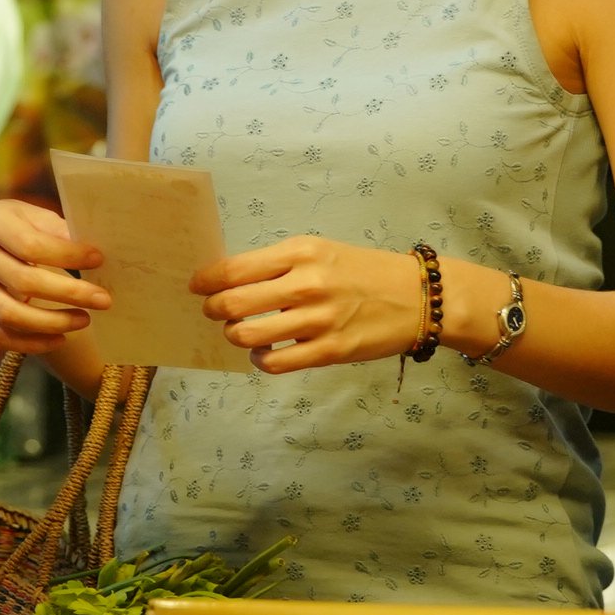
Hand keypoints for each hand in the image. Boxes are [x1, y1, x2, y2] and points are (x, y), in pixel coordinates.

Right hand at [0, 199, 107, 353]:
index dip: (67, 255)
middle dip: (69, 293)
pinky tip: (61, 338)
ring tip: (85, 319)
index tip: (98, 260)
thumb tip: (93, 256)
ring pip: (10, 315)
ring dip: (52, 323)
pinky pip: (0, 336)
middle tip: (103, 299)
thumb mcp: (36, 216)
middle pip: (22, 282)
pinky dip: (32, 343)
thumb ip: (59, 231)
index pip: (30, 245)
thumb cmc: (20, 225)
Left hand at [190, 236, 427, 372]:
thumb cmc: (362, 271)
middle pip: (233, 303)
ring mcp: (318, 320)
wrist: (416, 296)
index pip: (234, 268)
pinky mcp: (330, 351)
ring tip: (242, 333)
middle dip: (214, 310)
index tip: (197, 286)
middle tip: (215, 312)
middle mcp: (306, 284)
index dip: (206, 281)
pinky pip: (276, 363)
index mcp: (301, 252)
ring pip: (249, 336)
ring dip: (236, 336)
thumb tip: (230, 281)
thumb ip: (279, 264)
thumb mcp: (321, 252)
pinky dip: (261, 360)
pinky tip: (265, 353)